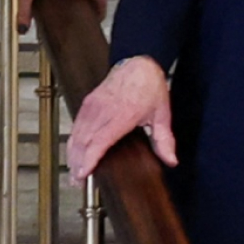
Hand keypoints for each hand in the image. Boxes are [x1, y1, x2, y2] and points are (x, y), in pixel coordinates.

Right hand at [66, 56, 176, 183]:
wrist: (138, 62)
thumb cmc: (149, 86)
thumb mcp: (161, 113)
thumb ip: (164, 139)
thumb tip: (171, 160)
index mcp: (123, 114)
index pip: (100, 140)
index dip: (89, 158)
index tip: (84, 173)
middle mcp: (104, 109)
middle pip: (84, 139)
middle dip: (77, 162)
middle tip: (77, 181)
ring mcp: (93, 104)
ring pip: (77, 132)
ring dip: (72, 152)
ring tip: (73, 172)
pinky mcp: (88, 101)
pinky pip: (77, 123)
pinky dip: (73, 139)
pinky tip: (73, 151)